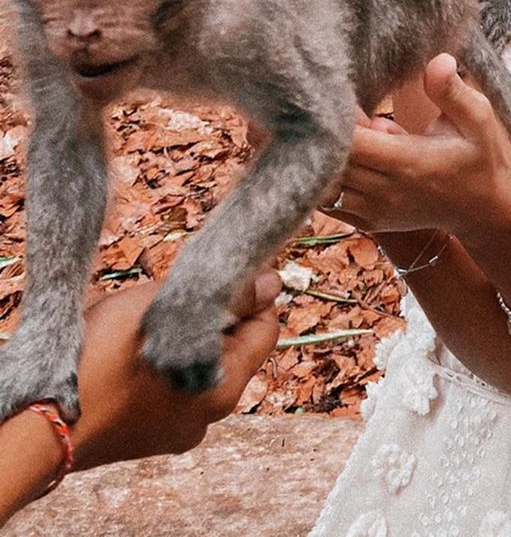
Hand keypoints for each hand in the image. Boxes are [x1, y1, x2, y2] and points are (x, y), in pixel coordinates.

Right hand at [70, 269, 281, 469]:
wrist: (40, 421)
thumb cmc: (98, 358)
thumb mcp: (164, 308)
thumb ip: (224, 296)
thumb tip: (271, 282)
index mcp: (223, 386)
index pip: (265, 328)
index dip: (252, 295)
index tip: (228, 273)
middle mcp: (209, 415)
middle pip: (232, 347)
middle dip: (211, 316)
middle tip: (174, 296)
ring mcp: (179, 430)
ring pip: (199, 365)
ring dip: (183, 338)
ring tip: (146, 321)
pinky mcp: (151, 436)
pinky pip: (173, 389)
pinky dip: (163, 365)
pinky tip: (131, 349)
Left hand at [322, 55, 510, 241]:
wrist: (483, 209)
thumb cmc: (479, 156)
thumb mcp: (478, 118)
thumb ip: (452, 91)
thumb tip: (437, 60)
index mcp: (408, 162)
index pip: (350, 143)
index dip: (338, 119)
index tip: (345, 96)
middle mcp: (385, 191)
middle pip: (330, 161)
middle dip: (330, 135)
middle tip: (353, 112)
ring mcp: (374, 211)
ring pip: (325, 183)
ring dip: (331, 158)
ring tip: (361, 139)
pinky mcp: (368, 221)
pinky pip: (330, 201)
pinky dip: (331, 178)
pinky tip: (358, 160)